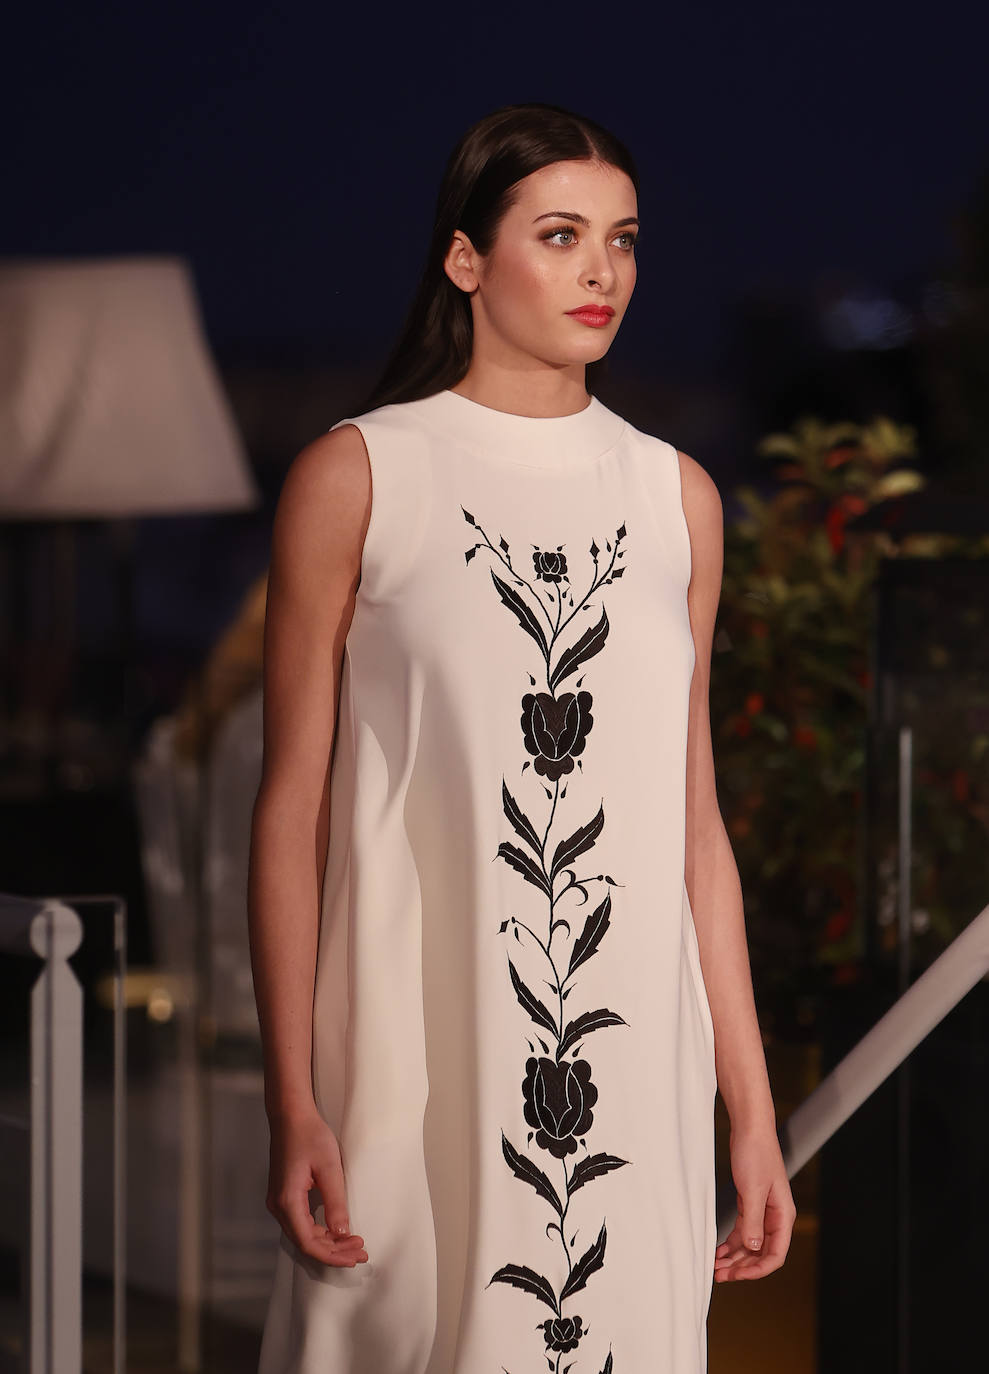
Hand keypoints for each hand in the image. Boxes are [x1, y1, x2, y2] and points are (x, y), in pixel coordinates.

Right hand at [266, 1106, 368, 1266]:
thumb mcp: (329, 1167)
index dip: (333, 1254)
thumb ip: (335, 1202)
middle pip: (305, 1243)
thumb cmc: (310, 1135)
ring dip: (327, 1242)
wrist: (290, 1115)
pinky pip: (300, 1223)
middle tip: (361, 1252)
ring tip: (353, 1243)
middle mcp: (278, 1206)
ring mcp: (278, 1201)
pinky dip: (318, 1231)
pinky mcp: (283, 1195)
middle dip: (334, 1251)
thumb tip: (342, 1234)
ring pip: (302, 1234)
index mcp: (288, 1201)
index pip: (309, 1243)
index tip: (356, 1255)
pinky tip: (336, 1230)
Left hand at [714, 1122, 795, 1282]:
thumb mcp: (753, 1189)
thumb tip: (753, 1248)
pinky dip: (732, 1242)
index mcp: (783, 1216)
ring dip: (735, 1257)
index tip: (737, 1276)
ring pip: (750, 1244)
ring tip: (716, 1266)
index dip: (757, 1270)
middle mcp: (775, 1217)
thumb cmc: (756, 1153)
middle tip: (720, 1275)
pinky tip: (719, 1250)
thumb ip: (753, 1220)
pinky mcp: (750, 1203)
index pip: (776, 1254)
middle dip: (742, 1267)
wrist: (750, 1128)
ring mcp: (763, 1211)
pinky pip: (743, 1230)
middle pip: (761, 1253)